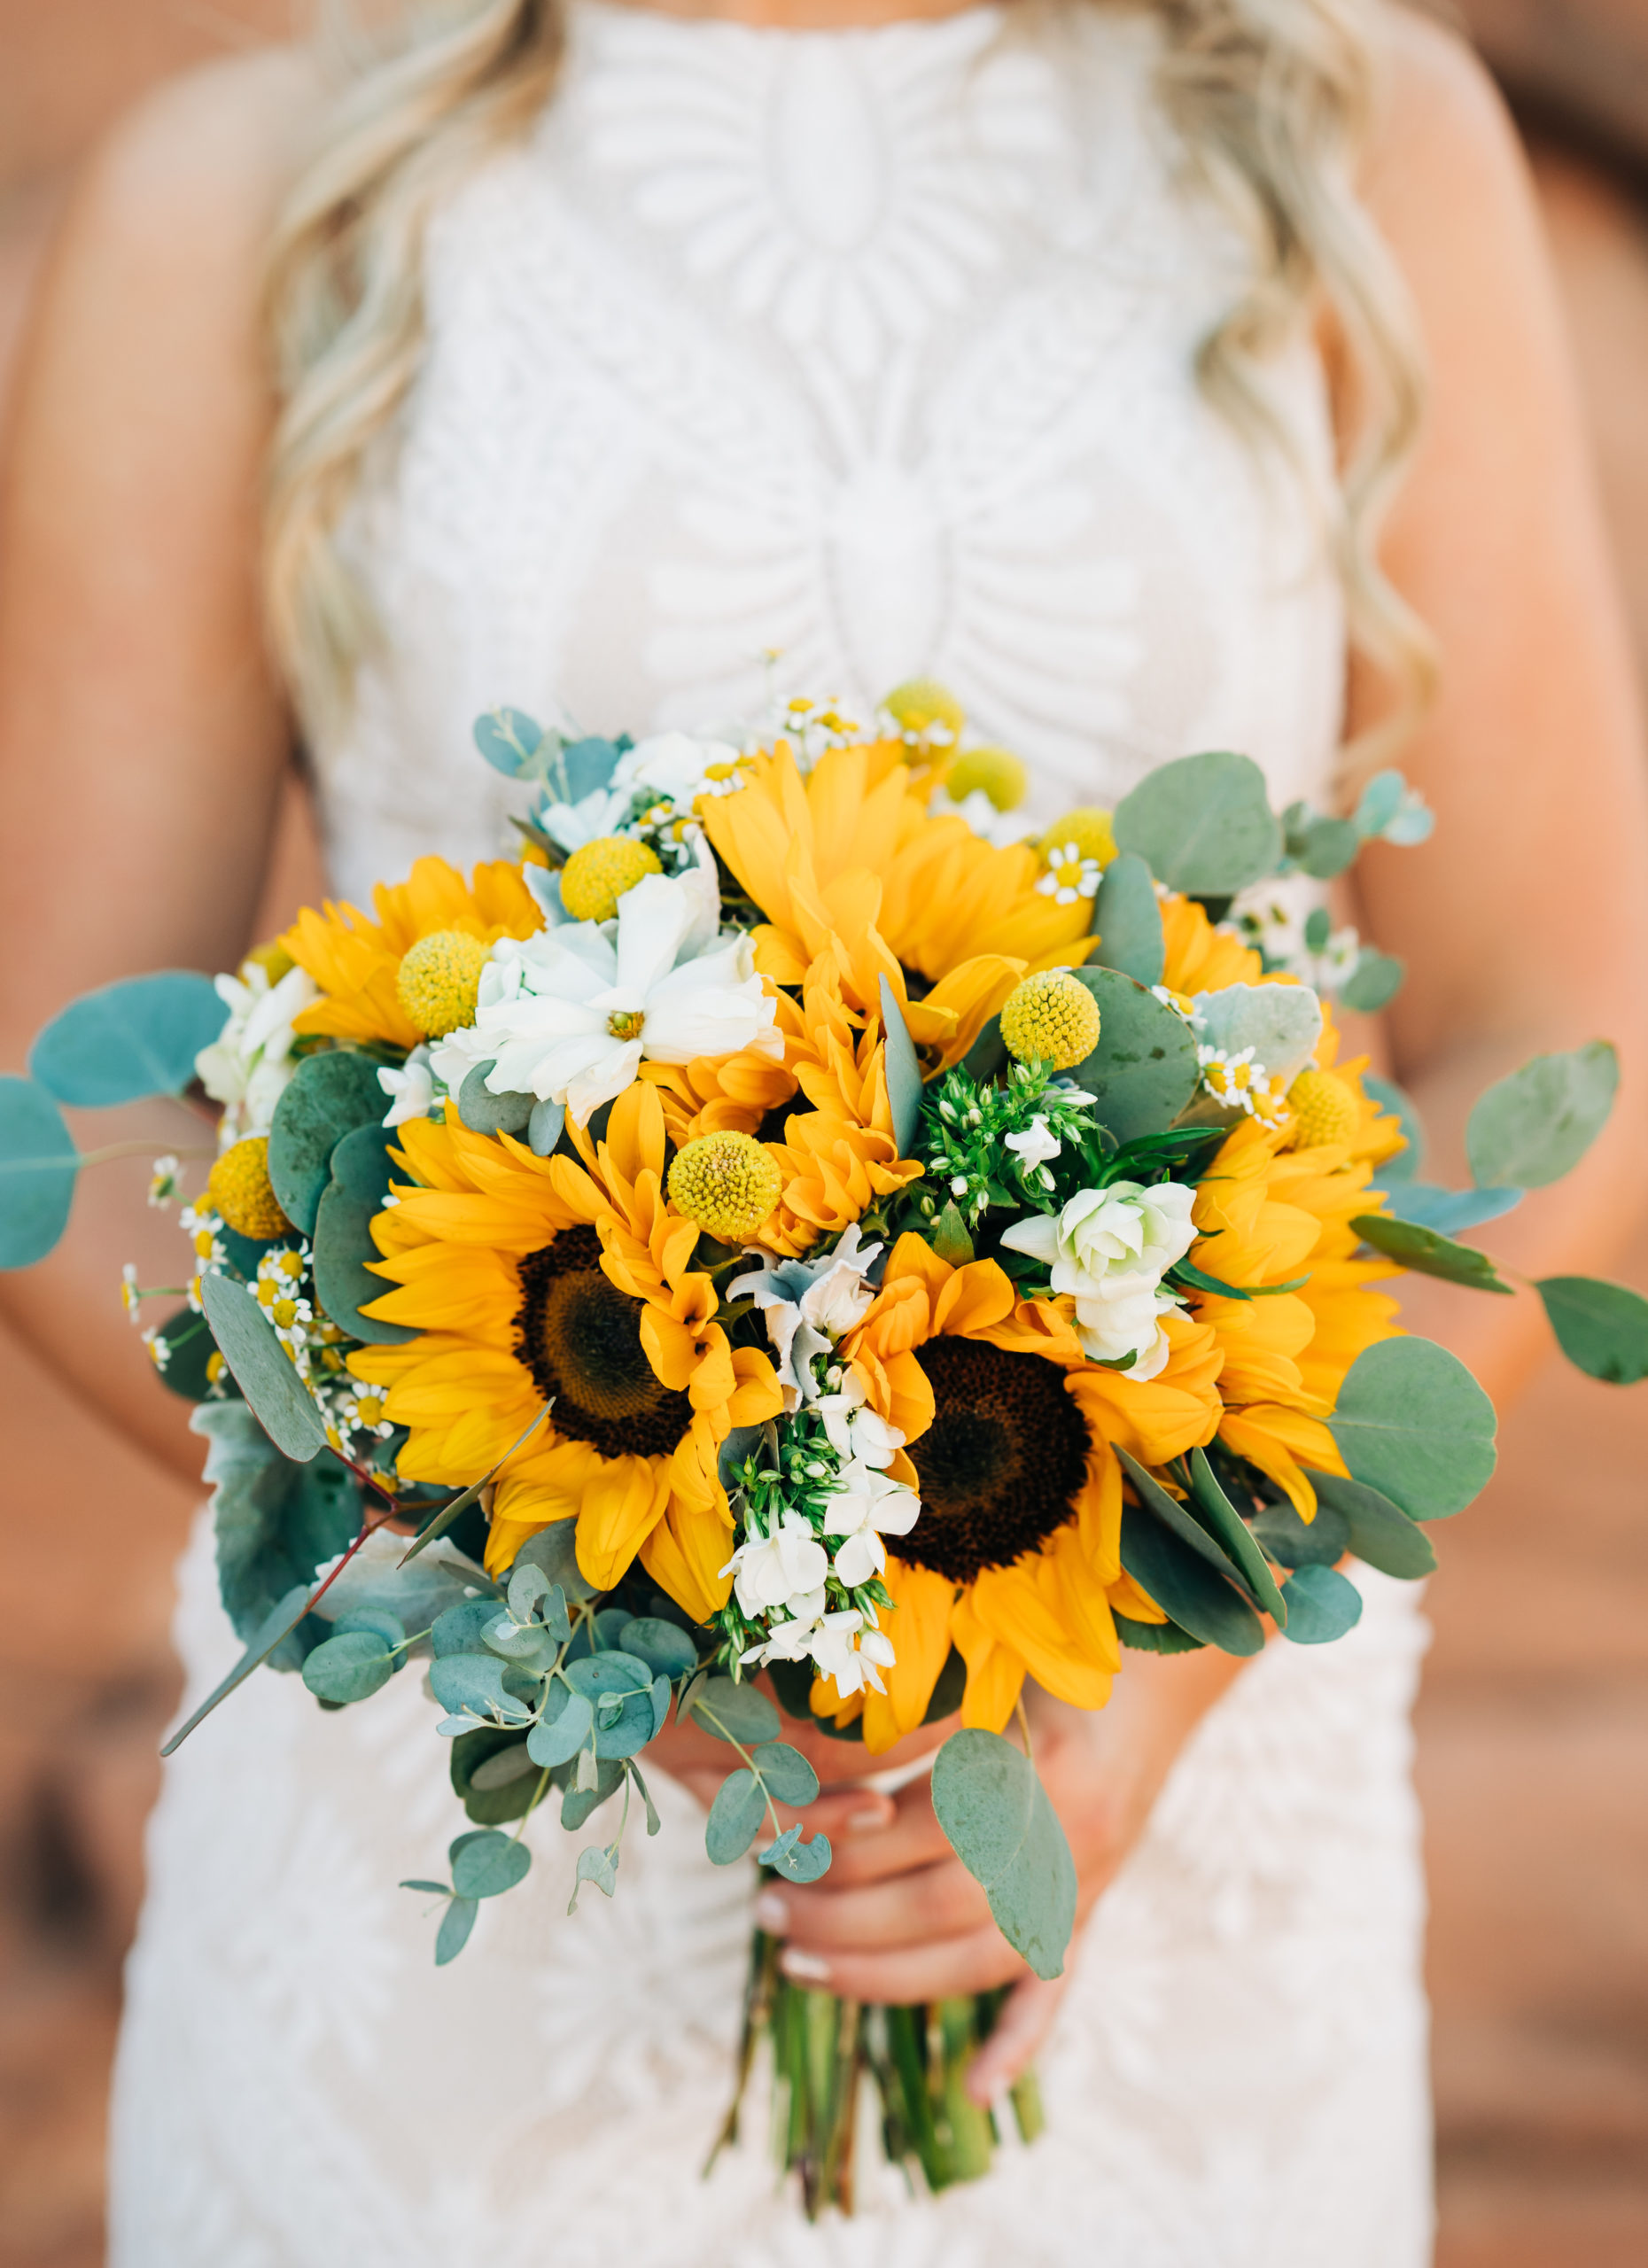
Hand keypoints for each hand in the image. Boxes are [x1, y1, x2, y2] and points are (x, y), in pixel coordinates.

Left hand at [647, 1649, 1250, 2101]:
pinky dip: (1018, 2043)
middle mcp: (1066, 1838)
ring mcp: (1085, 1885)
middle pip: (938, 1905)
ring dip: (882, 1976)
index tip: (772, 1842)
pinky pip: (1057, 1988)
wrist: (1151, 1679)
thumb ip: (909, 1705)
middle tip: (764, 1910)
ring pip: (978, 1958)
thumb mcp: (982, 1665)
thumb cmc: (1044, 1655)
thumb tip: (796, 1750)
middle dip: (840, 1919)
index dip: (839, 1843)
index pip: (916, 1829)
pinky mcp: (1093, 1911)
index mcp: (1035, 1766)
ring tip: (797, 1964)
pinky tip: (972, 2089)